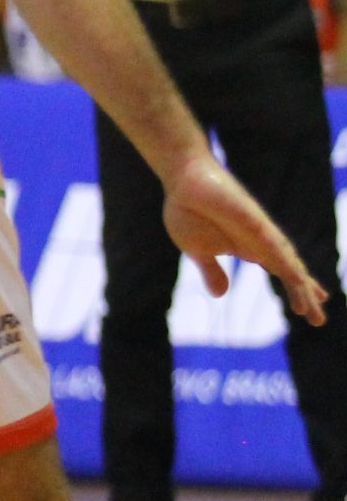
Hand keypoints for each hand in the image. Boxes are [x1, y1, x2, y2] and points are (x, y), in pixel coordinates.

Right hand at [162, 153, 327, 323]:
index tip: (309, 310)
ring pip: (285, 259)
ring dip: (299, 280)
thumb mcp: (197, 250)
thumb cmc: (188, 210)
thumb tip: (221, 294)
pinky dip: (283, 257)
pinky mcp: (250, 216)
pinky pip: (270, 239)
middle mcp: (261, 241)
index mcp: (249, 249)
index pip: (282, 272)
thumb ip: (212, 271)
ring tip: (312, 301)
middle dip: (305, 293)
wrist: (182, 179)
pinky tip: (294, 272)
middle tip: (318, 321)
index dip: (298, 290)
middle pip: (290, 271)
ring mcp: (258, 229)